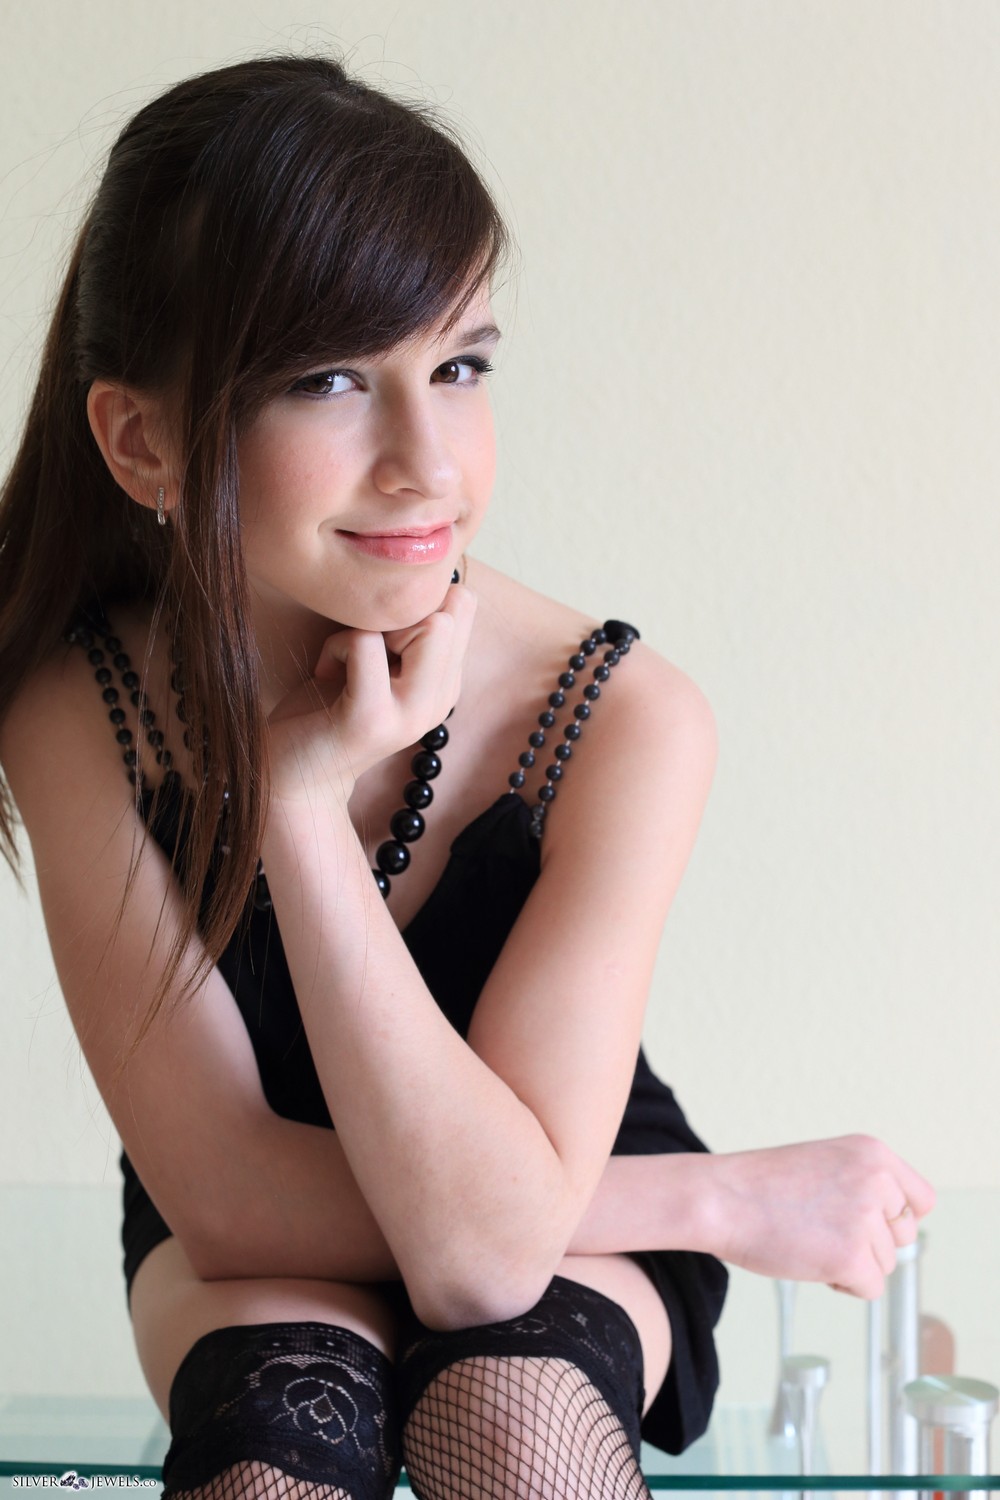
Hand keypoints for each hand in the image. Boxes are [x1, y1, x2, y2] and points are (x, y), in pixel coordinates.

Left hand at [266, 583, 476, 803]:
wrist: (294, 775)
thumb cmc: (327, 706)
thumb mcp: (380, 663)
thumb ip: (407, 630)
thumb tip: (425, 576)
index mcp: (446, 684)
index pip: (462, 604)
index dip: (417, 601)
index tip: (381, 634)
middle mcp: (439, 701)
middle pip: (452, 609)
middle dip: (399, 610)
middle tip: (363, 645)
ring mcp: (411, 714)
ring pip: (427, 625)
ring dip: (371, 626)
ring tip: (347, 659)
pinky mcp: (372, 719)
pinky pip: (365, 641)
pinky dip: (337, 645)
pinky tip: (325, 673)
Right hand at [705, 1134, 935, 1298]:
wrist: (720, 1198)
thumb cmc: (761, 1185)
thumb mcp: (826, 1162)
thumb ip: (865, 1183)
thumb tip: (898, 1226)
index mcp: (872, 1152)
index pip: (921, 1199)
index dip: (896, 1217)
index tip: (869, 1222)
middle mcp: (876, 1179)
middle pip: (903, 1234)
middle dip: (872, 1242)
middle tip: (825, 1230)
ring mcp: (865, 1218)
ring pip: (885, 1263)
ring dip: (852, 1262)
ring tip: (809, 1240)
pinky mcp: (852, 1256)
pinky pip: (870, 1288)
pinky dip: (844, 1285)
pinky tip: (811, 1261)